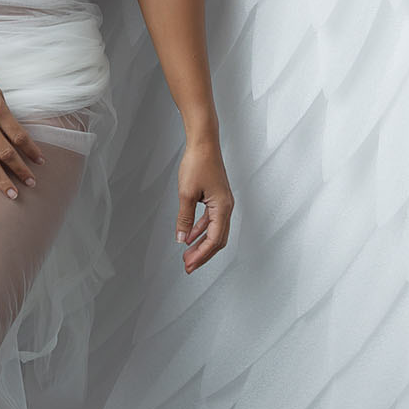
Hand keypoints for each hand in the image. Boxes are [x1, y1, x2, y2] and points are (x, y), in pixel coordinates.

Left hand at [175, 131, 233, 272]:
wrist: (204, 143)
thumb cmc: (198, 163)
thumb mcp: (186, 193)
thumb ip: (185, 218)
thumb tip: (182, 238)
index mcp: (223, 208)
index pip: (214, 240)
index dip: (201, 255)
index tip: (189, 264)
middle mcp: (227, 207)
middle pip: (217, 239)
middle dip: (203, 254)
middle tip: (188, 266)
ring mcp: (223, 203)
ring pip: (215, 231)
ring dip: (202, 244)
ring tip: (188, 255)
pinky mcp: (217, 198)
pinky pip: (211, 221)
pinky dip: (201, 230)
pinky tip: (191, 236)